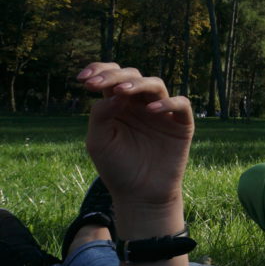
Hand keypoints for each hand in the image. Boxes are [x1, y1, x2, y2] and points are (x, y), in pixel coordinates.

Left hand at [76, 63, 193, 207]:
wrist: (140, 195)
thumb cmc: (117, 167)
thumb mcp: (99, 141)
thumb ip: (101, 114)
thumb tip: (115, 93)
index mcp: (119, 105)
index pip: (112, 77)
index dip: (99, 70)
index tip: (83, 78)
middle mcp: (141, 104)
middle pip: (132, 75)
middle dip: (114, 76)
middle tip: (97, 84)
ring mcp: (162, 112)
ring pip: (155, 84)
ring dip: (138, 84)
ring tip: (122, 92)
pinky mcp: (181, 124)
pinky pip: (180, 104)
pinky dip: (168, 103)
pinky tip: (151, 110)